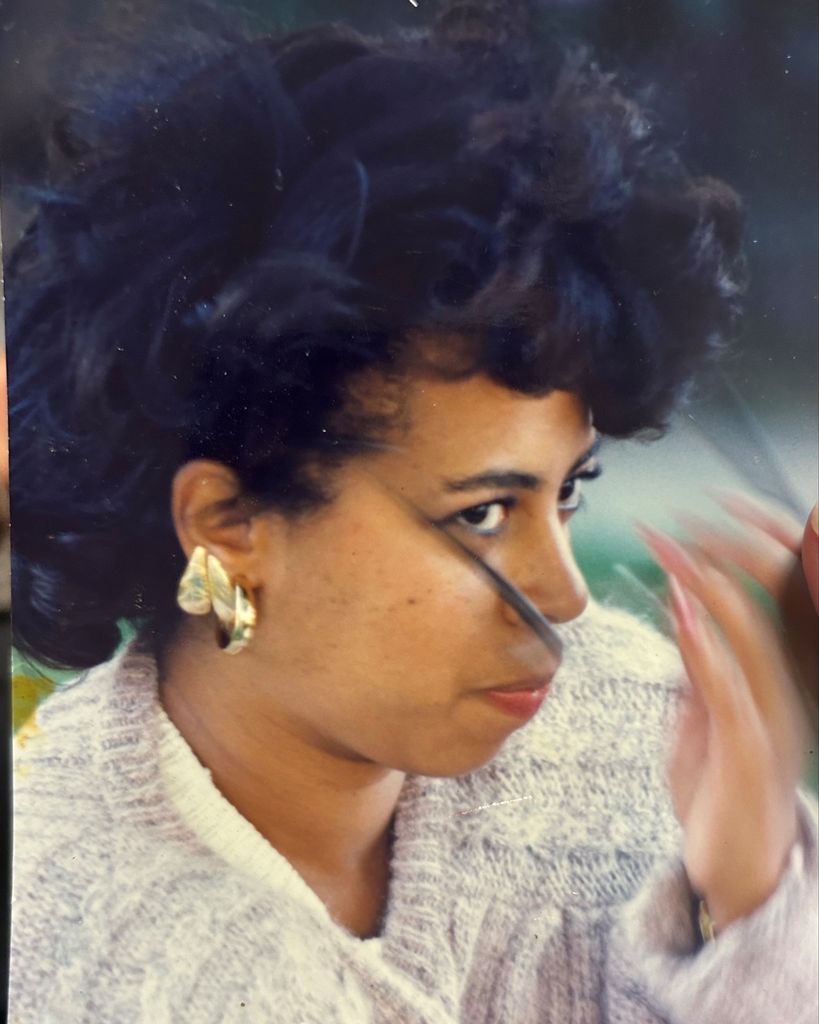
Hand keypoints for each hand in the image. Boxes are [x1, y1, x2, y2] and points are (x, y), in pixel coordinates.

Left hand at [639, 516, 808, 932]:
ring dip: (708, 587)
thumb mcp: (702, 715)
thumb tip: (679, 608)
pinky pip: (734, 691)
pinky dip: (708, 648)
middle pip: (768, 602)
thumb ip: (698, 665)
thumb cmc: (721, 787)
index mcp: (776, 675)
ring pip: (754, 636)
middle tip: (671, 524)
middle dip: (722, 553)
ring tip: (673, 551)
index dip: (735, 549)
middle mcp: (785, 689)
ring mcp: (776, 719)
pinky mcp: (753, 753)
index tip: (685, 519)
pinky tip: (686, 616)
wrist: (740, 872)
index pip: (768, 595)